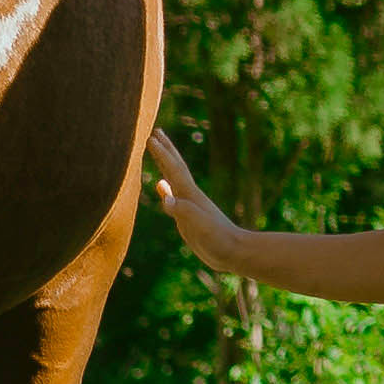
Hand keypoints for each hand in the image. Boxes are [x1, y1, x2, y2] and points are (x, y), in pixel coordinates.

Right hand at [156, 139, 251, 273]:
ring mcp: (189, 205)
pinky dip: (165, 189)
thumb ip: (183, 211)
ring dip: (165, 165)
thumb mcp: (199, 225)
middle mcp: (189, 196)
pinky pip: (173, 197)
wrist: (233, 251)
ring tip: (158, 152)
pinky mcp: (188, 217)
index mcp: (190, 195)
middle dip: (166, 150)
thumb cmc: (218, 239)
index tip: (150, 136)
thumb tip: (165, 198)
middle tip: (156, 131)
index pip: (173, 169)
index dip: (162, 154)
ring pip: (173, 179)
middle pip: (175, 167)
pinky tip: (160, 187)